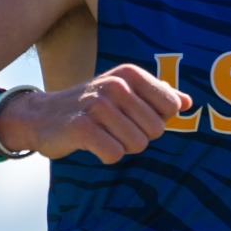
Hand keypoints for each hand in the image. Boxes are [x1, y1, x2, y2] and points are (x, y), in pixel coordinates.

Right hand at [0, 64, 192, 165]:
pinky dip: (106, 156)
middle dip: (139, 137)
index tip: (134, 117)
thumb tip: (188, 102)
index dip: (156, 120)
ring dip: (122, 147)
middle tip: (115, 129)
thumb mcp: (123, 92)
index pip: (171, 107)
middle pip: (156, 130)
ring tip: (103, 135)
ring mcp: (98, 105)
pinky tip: (92, 145)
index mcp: (130, 74)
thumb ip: (156, 95)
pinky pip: (114, 155)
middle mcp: (115, 85)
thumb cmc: (91, 106)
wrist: (42, 116)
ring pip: (137, 145)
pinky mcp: (82, 127)